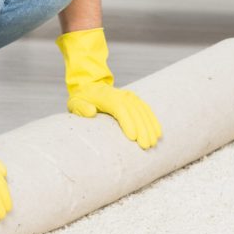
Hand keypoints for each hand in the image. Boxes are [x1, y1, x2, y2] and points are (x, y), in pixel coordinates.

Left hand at [55, 27, 161, 149]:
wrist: (90, 86)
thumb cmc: (82, 99)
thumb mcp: (75, 103)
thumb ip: (81, 108)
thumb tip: (91, 112)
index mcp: (107, 96)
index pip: (120, 108)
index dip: (128, 122)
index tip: (133, 138)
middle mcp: (121, 95)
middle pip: (135, 111)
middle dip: (142, 129)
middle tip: (146, 146)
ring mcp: (129, 96)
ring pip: (143, 111)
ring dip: (150, 127)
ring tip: (153, 143)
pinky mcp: (134, 100)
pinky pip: (146, 109)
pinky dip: (153, 120)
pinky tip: (158, 132)